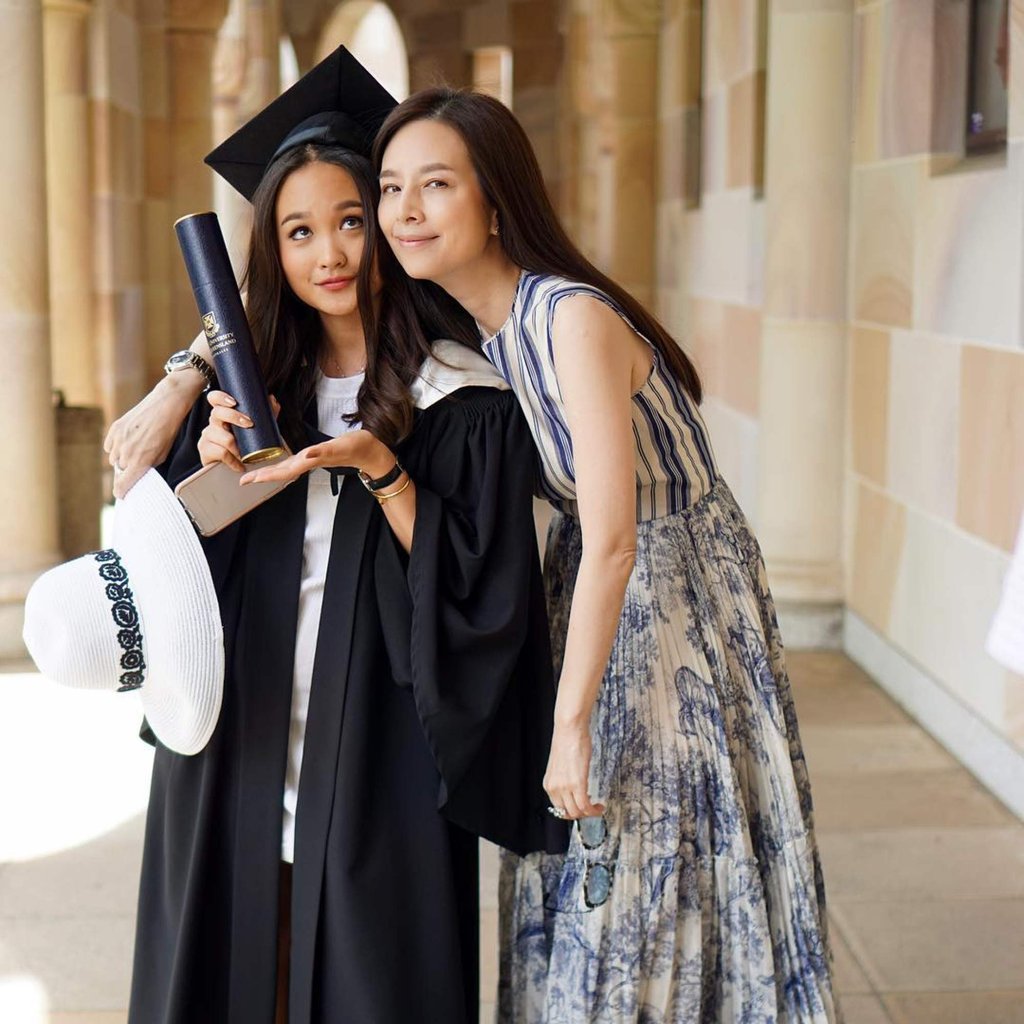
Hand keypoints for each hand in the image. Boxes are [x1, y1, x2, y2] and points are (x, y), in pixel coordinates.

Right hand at [104, 372, 203, 498]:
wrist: (165, 406)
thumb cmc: (167, 432)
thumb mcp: (162, 455)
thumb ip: (146, 467)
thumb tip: (136, 477)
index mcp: (139, 463)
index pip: (121, 486)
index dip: (121, 492)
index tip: (123, 494)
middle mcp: (126, 454)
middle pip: (120, 472)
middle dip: (127, 471)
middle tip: (138, 462)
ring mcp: (118, 441)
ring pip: (114, 459)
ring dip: (122, 458)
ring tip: (136, 448)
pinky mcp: (114, 429)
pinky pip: (110, 446)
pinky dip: (116, 447)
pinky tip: (129, 440)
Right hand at [197, 390, 268, 471]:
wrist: (232, 467)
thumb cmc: (243, 444)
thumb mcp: (256, 428)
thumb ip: (264, 414)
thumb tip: (272, 400)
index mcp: (223, 414)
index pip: (214, 398)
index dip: (221, 397)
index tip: (234, 402)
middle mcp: (213, 423)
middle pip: (217, 413)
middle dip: (235, 417)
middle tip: (250, 424)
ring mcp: (207, 436)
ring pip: (222, 436)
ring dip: (237, 446)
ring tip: (245, 453)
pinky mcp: (206, 451)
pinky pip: (221, 453)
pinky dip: (233, 460)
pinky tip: (239, 464)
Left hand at [239, 429, 392, 486]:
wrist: (370, 450)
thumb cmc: (357, 447)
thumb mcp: (340, 446)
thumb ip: (322, 451)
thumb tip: (306, 455)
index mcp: (311, 460)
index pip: (283, 470)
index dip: (265, 475)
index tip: (249, 479)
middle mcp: (308, 462)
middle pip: (280, 472)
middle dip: (261, 476)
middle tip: (243, 480)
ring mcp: (311, 460)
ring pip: (285, 467)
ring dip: (269, 471)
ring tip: (253, 472)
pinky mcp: (314, 455)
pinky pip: (292, 459)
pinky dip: (280, 460)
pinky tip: (275, 458)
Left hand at [543, 719, 604, 820]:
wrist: (569, 729)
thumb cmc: (567, 742)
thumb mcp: (561, 766)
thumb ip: (564, 780)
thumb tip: (573, 790)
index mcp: (548, 784)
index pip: (559, 808)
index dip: (572, 810)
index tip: (582, 806)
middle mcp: (554, 788)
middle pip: (568, 813)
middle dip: (581, 815)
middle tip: (591, 809)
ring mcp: (564, 787)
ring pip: (577, 812)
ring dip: (589, 813)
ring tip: (597, 807)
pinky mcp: (577, 783)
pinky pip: (585, 805)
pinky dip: (594, 810)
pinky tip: (599, 805)